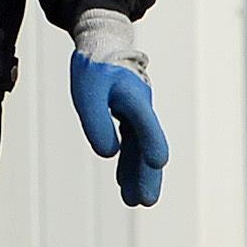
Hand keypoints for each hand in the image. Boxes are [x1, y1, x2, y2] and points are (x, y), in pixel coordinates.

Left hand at [69, 9, 168, 207]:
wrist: (103, 47)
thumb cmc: (94, 67)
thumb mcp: (87, 90)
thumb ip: (96, 120)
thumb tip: (109, 154)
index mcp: (134, 96)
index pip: (145, 122)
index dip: (152, 141)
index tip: (158, 162)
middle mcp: (141, 109)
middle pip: (147, 145)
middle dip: (147, 174)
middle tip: (146, 200)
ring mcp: (137, 115)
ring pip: (140, 150)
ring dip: (138, 174)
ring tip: (134, 200)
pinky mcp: (129, 119)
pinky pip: (133, 145)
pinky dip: (129, 163)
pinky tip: (123, 182)